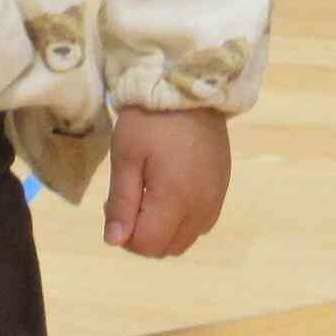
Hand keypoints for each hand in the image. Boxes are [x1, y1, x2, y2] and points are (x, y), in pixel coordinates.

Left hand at [104, 104, 231, 255]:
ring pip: (185, 239)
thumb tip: (114, 242)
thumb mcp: (126, 157)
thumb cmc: (150, 120)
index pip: (147, 245)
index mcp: (175, 199)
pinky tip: (170, 193)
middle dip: (142, 235)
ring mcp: (215, 199)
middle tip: (129, 200)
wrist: (190, 88)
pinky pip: (200, 223)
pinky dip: (182, 220)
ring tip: (148, 197)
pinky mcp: (222, 189)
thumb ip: (121, 202)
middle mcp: (201, 207)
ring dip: (163, 230)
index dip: (124, 235)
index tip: (113, 205)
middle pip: (167, 248)